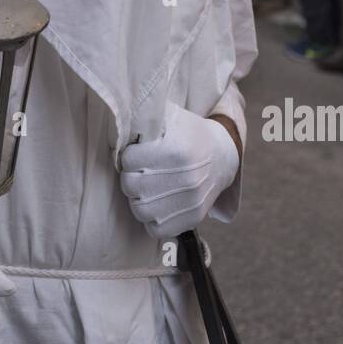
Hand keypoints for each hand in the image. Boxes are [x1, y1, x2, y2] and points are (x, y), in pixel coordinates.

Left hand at [119, 104, 239, 240]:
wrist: (221, 156)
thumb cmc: (189, 134)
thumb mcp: (171, 116)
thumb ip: (146, 116)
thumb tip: (121, 115)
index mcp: (176, 150)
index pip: (128, 160)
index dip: (128, 155)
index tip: (135, 153)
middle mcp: (185, 177)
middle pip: (130, 185)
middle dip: (129, 176)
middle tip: (138, 171)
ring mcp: (190, 201)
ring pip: (139, 209)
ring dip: (137, 198)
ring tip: (145, 187)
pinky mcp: (192, 218)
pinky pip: (155, 229)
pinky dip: (151, 218)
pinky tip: (156, 203)